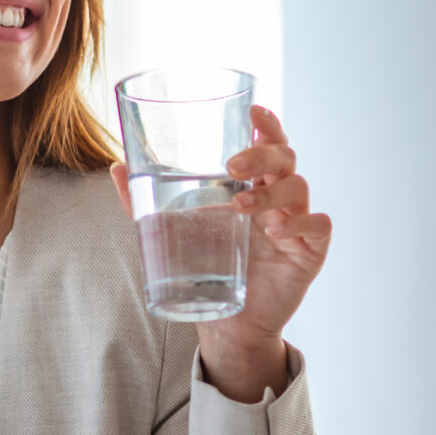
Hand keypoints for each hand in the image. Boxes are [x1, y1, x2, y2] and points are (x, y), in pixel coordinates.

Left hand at [112, 105, 331, 401]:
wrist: (228, 323)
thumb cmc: (208, 269)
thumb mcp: (174, 231)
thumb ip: (145, 202)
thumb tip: (116, 167)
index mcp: (253, 185)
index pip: (268, 144)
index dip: (267, 125)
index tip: (254, 112)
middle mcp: (278, 199)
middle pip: (285, 159)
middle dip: (262, 154)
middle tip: (233, 165)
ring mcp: (296, 223)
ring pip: (299, 188)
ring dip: (272, 193)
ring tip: (243, 207)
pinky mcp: (309, 251)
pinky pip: (319, 226)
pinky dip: (301, 222)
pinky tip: (278, 231)